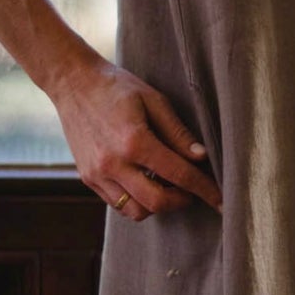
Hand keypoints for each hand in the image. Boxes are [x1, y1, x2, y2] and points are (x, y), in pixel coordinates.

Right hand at [50, 53, 222, 220]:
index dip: (204, 189)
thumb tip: (201, 158)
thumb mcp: (154, 100)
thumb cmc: (117, 86)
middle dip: (181, 201)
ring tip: (168, 185)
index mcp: (134, 141)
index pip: (179, 175)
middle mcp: (113, 163)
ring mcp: (97, 174)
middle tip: (192, 189)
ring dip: (158, 205)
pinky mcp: (88, 178)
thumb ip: (178, 133)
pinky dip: (137, 201)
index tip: (221, 200)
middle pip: (157, 202)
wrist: (73, 82)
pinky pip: (118, 204)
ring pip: (135, 211)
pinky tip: (146, 182)